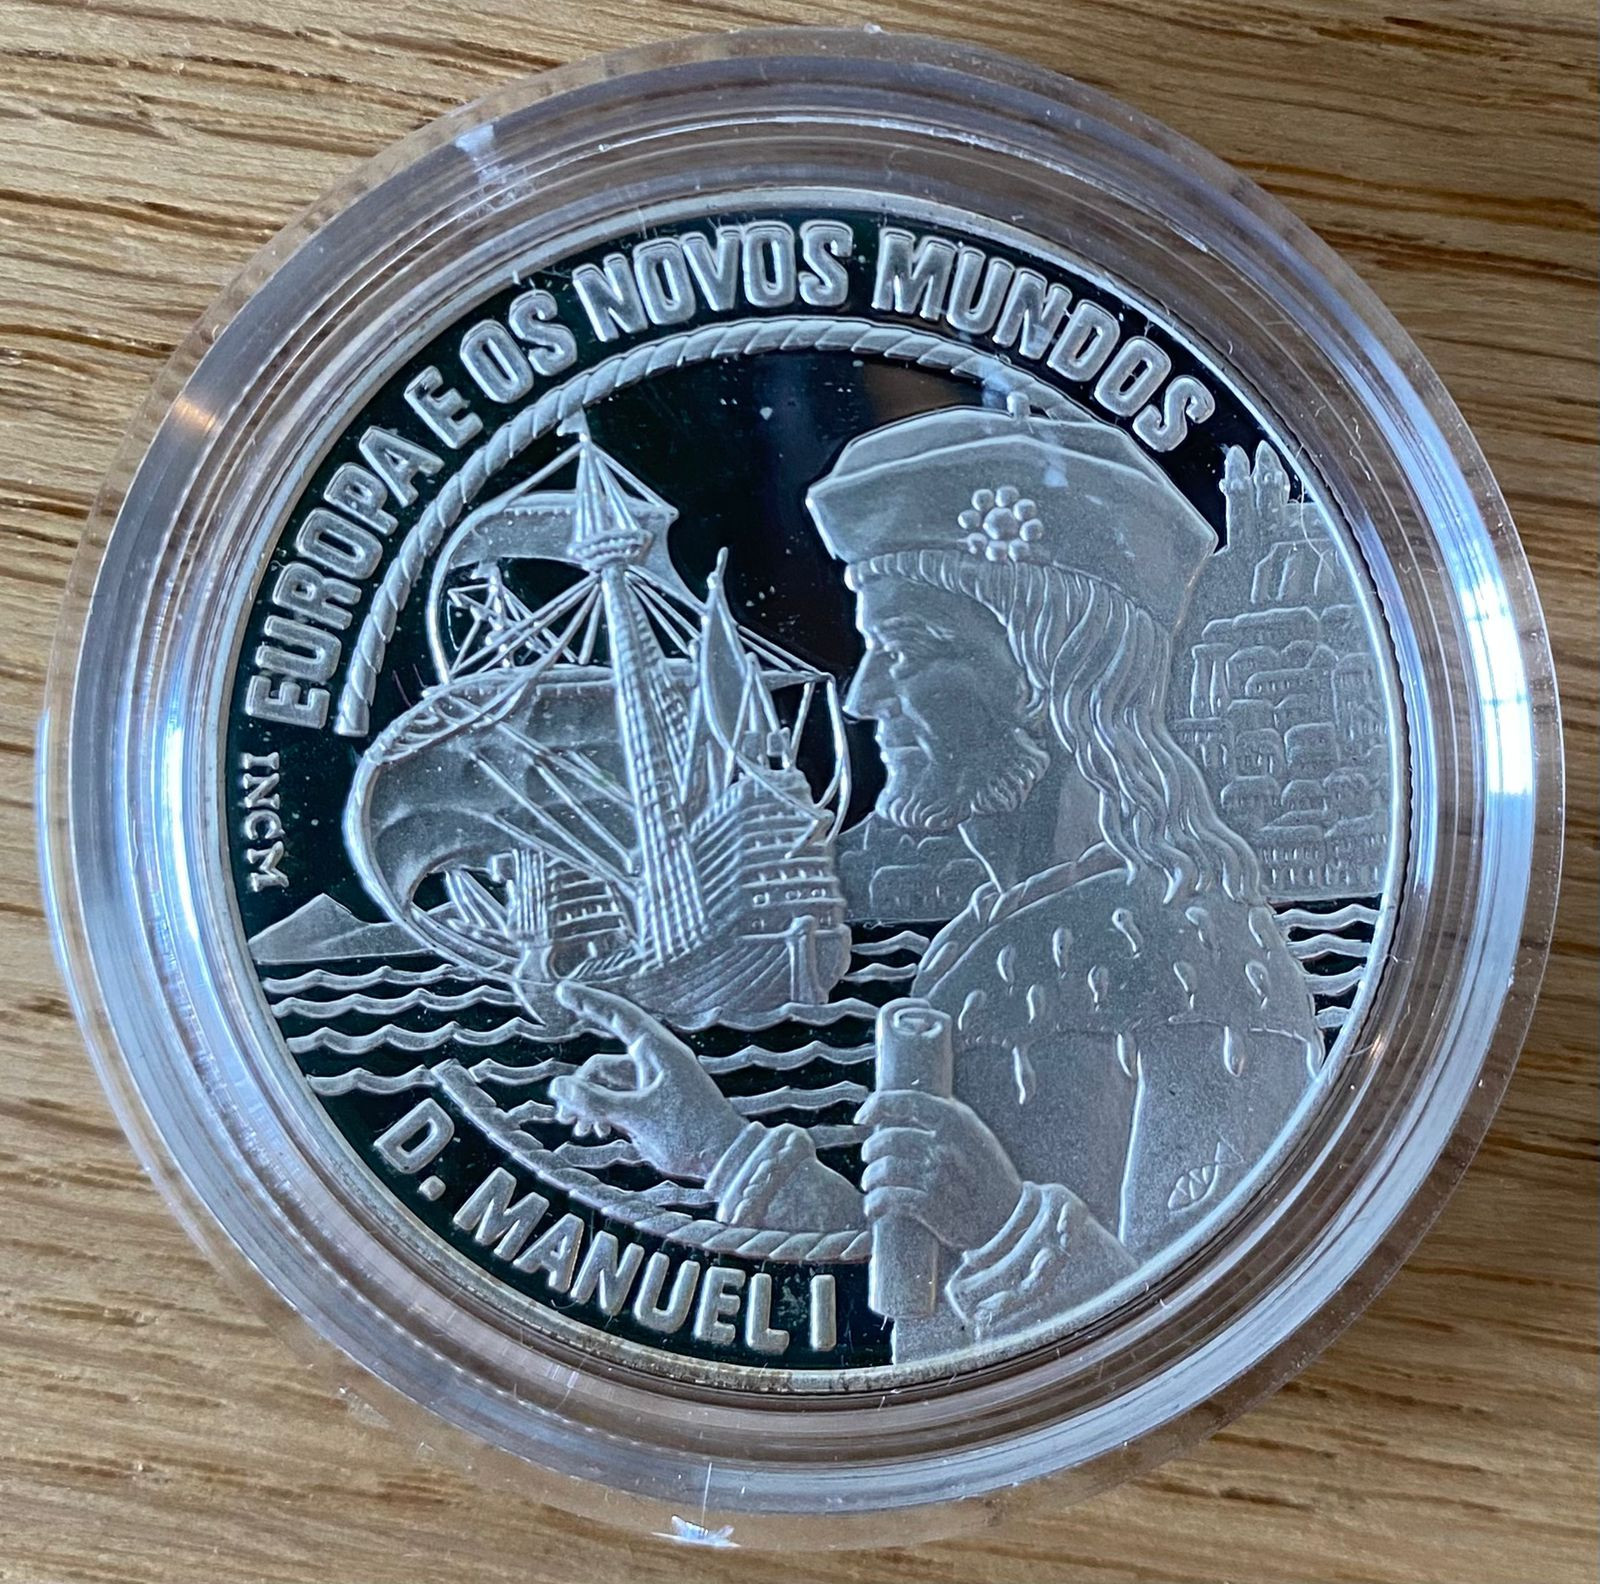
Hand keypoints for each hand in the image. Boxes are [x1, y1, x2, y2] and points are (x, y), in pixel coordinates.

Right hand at [548, 981, 745, 1180]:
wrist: (721, 1157)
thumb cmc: (689, 1129)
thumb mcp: (638, 1114)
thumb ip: (597, 1101)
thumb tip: (558, 1087)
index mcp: (657, 1050)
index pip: (618, 1015)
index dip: (589, 1001)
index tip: (562, 990)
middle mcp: (652, 1062)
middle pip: (601, 1063)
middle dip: (579, 1085)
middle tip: (563, 1113)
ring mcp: (649, 1084)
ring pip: (604, 1085)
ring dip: (586, 1104)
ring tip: (577, 1128)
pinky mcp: (648, 1106)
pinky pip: (613, 1101)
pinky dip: (600, 1113)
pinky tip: (593, 1132)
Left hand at [857, 1089, 1024, 1254]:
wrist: (1010, 1220)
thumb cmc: (989, 1174)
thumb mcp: (976, 1133)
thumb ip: (947, 1115)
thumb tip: (913, 1100)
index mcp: (955, 1121)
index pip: (906, 1101)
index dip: (877, 1105)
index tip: (861, 1117)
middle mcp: (945, 1145)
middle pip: (888, 1139)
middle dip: (871, 1150)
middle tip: (868, 1158)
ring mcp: (937, 1176)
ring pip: (884, 1170)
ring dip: (870, 1179)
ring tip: (871, 1184)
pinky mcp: (931, 1206)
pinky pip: (890, 1199)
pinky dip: (876, 1203)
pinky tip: (875, 1207)